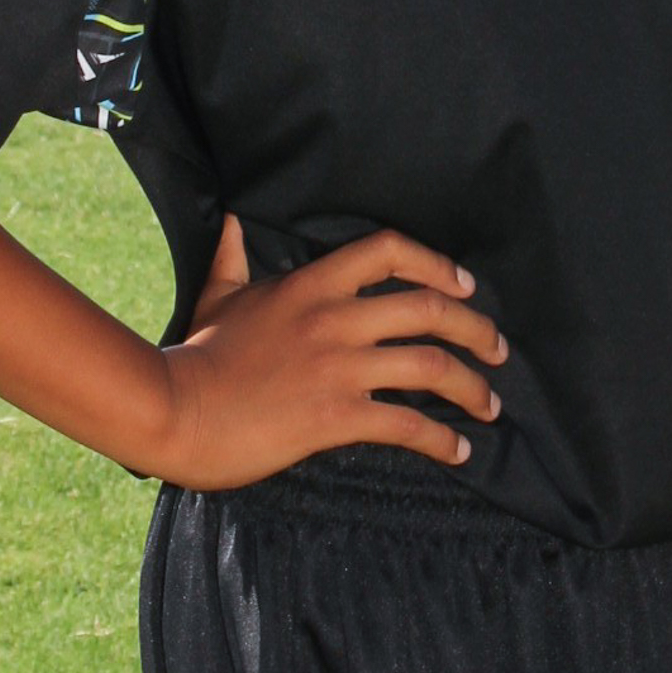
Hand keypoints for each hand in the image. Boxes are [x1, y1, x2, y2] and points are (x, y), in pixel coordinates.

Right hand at [152, 217, 507, 489]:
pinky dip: (442, 439)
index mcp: (311, 285)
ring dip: (472, 388)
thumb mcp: (217, 296)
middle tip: (498, 350)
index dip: (437, 264)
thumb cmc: (195, 356)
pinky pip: (407, 424)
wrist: (174, 410)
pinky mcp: (335, 415)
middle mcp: (333, 318)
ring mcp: (337, 367)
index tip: (465, 287)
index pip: (389, 250)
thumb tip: (230, 221)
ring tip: (489, 406)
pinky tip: (458, 450)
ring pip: (430, 366)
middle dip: (477, 329)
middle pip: (429, 309)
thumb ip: (232, 257)